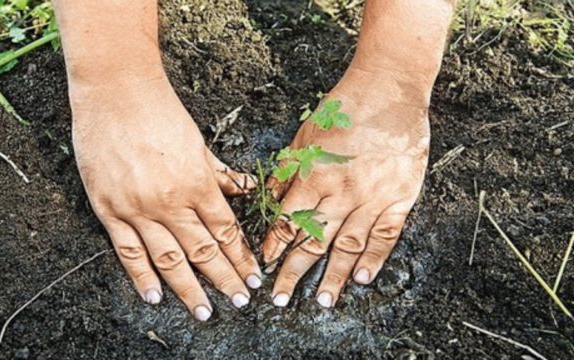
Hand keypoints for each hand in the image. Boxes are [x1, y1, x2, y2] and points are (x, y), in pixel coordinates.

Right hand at [71, 73, 261, 320]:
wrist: (115, 92)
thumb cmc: (159, 111)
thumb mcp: (198, 141)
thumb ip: (219, 173)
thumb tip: (244, 189)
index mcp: (198, 183)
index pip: (226, 231)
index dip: (242, 257)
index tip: (253, 275)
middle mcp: (171, 202)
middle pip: (204, 251)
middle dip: (226, 279)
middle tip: (241, 301)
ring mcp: (139, 209)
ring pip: (170, 259)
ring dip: (191, 289)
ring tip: (206, 311)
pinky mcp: (109, 210)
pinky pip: (128, 251)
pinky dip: (142, 277)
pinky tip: (155, 296)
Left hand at [261, 70, 429, 307]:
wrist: (389, 91)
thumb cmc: (343, 109)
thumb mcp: (303, 136)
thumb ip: (287, 171)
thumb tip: (266, 199)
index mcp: (314, 175)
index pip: (288, 221)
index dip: (274, 246)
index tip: (264, 266)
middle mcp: (341, 192)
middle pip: (314, 240)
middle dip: (294, 272)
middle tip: (282, 299)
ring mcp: (373, 197)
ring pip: (349, 245)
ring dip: (334, 276)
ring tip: (323, 301)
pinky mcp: (400, 196)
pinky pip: (385, 234)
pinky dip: (375, 258)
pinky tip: (363, 278)